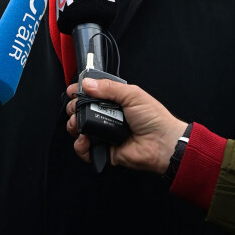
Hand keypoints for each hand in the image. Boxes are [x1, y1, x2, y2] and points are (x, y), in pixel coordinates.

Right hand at [66, 78, 186, 173]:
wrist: (162, 143)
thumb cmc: (153, 117)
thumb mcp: (132, 94)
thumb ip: (109, 88)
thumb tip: (87, 83)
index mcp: (115, 101)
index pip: (92, 94)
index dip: (80, 91)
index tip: (72, 91)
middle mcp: (107, 116)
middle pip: (82, 111)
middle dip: (74, 109)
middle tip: (75, 109)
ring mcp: (105, 134)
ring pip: (80, 130)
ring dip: (74, 126)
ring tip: (78, 125)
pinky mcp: (104, 151)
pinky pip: (86, 150)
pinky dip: (80, 146)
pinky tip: (84, 140)